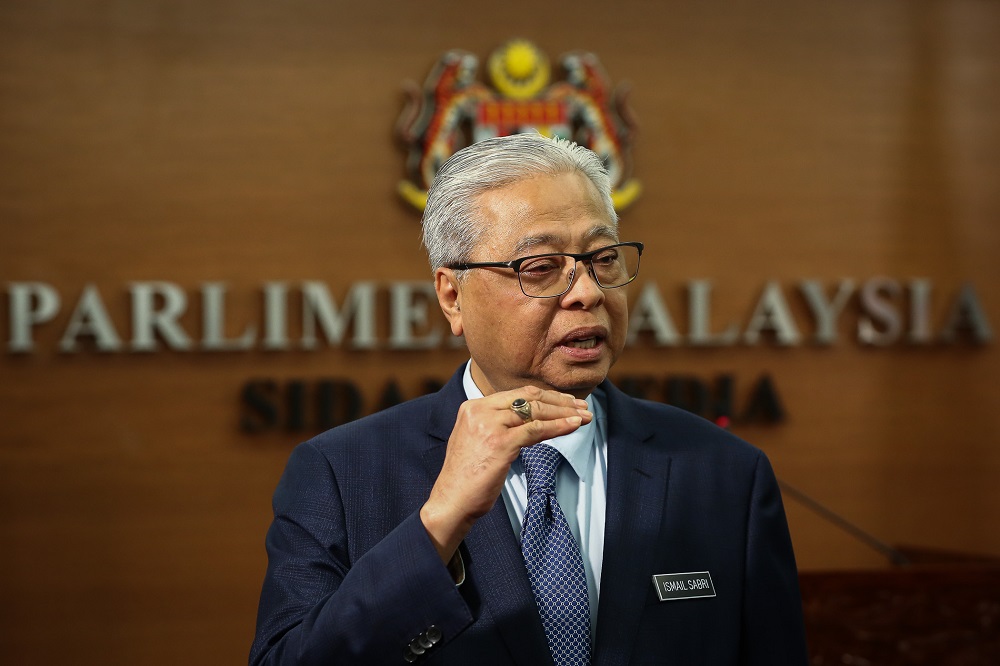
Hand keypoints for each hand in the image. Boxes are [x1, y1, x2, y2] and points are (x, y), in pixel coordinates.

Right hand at [419, 385, 592, 562]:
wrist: (452, 501)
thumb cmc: (467, 477)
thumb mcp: (479, 441)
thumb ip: (498, 425)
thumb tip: (531, 419)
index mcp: (472, 406)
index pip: (516, 394)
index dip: (545, 396)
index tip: (565, 402)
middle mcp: (479, 410)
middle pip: (528, 398)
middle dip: (559, 401)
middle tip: (581, 406)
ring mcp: (489, 425)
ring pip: (535, 411)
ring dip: (564, 413)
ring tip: (584, 416)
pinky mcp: (500, 443)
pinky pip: (536, 430)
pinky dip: (559, 427)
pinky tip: (574, 425)